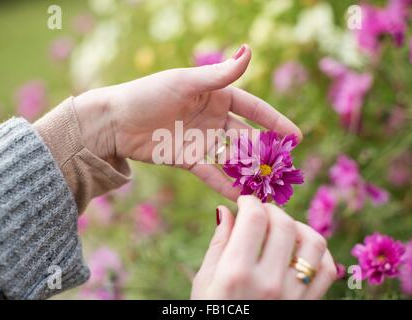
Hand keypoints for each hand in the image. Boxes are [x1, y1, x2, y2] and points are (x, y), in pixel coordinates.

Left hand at [73, 45, 301, 200]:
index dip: (274, 121)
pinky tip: (242, 197)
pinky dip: (225, 184)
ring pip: (232, 157)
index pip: (252, 108)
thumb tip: (249, 51)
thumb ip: (220, 74)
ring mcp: (201, 140)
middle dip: (266, 150)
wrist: (115, 121)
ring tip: (269, 185)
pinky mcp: (188, 159)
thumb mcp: (186, 82)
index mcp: (215, 95)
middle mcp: (212, 118)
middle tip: (286, 167)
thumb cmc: (149, 94)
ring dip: (249, 169)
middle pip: (246, 135)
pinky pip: (211, 173)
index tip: (296, 136)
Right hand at [191, 196, 336, 299]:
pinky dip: (319, 253)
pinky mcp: (308, 305)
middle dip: (271, 209)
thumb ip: (219, 243)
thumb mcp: (205, 281)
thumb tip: (226, 210)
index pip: (255, 218)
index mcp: (236, 274)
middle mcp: (269, 282)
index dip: (250, 201)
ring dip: (298, 226)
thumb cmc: (212, 314)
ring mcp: (293, 295)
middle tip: (261, 212)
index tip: (245, 201)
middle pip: (284, 224)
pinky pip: (327, 270)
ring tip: (283, 228)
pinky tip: (301, 250)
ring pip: (313, 242)